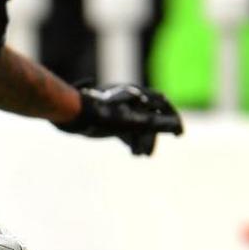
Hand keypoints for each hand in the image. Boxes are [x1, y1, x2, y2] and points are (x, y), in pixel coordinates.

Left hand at [55, 84, 182, 154]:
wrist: (70, 114)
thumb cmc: (99, 115)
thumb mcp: (131, 122)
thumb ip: (154, 123)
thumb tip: (175, 126)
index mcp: (134, 94)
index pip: (161, 103)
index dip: (172, 117)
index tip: (178, 133)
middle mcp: (127, 100)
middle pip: (149, 117)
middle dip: (152, 136)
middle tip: (150, 153)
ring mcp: (118, 110)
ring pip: (138, 126)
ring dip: (142, 140)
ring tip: (140, 155)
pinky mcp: (108, 120)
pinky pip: (126, 131)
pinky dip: (132, 141)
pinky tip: (134, 153)